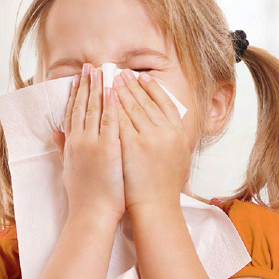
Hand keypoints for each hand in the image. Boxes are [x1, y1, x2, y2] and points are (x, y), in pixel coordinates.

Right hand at [50, 63, 125, 222]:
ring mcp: (93, 144)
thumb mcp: (68, 170)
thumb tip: (54, 134)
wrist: (91, 215)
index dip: (75, 95)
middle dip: (85, 85)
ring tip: (100, 70)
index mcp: (70, 145)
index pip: (72, 114)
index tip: (78, 79)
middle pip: (81, 107)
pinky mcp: (108, 149)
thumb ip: (63, 149)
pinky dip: (111, 104)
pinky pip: (110, 121)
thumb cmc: (83, 197)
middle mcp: (79, 141)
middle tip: (89, 66)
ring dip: (97, 88)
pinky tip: (113, 90)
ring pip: (95, 109)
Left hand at [110, 69, 190, 211]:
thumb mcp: (178, 159)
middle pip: (145, 101)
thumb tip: (170, 126)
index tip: (141, 77)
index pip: (164, 102)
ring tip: (106, 79)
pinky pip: (118, 121)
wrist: (155, 207)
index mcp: (177, 133)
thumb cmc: (164, 187)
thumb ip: (173, 140)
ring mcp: (147, 138)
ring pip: (130, 108)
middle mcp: (165, 132)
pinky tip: (101, 99)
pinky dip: (110, 108)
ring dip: (117, 91)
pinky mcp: (130, 147)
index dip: (151, 88)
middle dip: (130, 84)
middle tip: (118, 71)